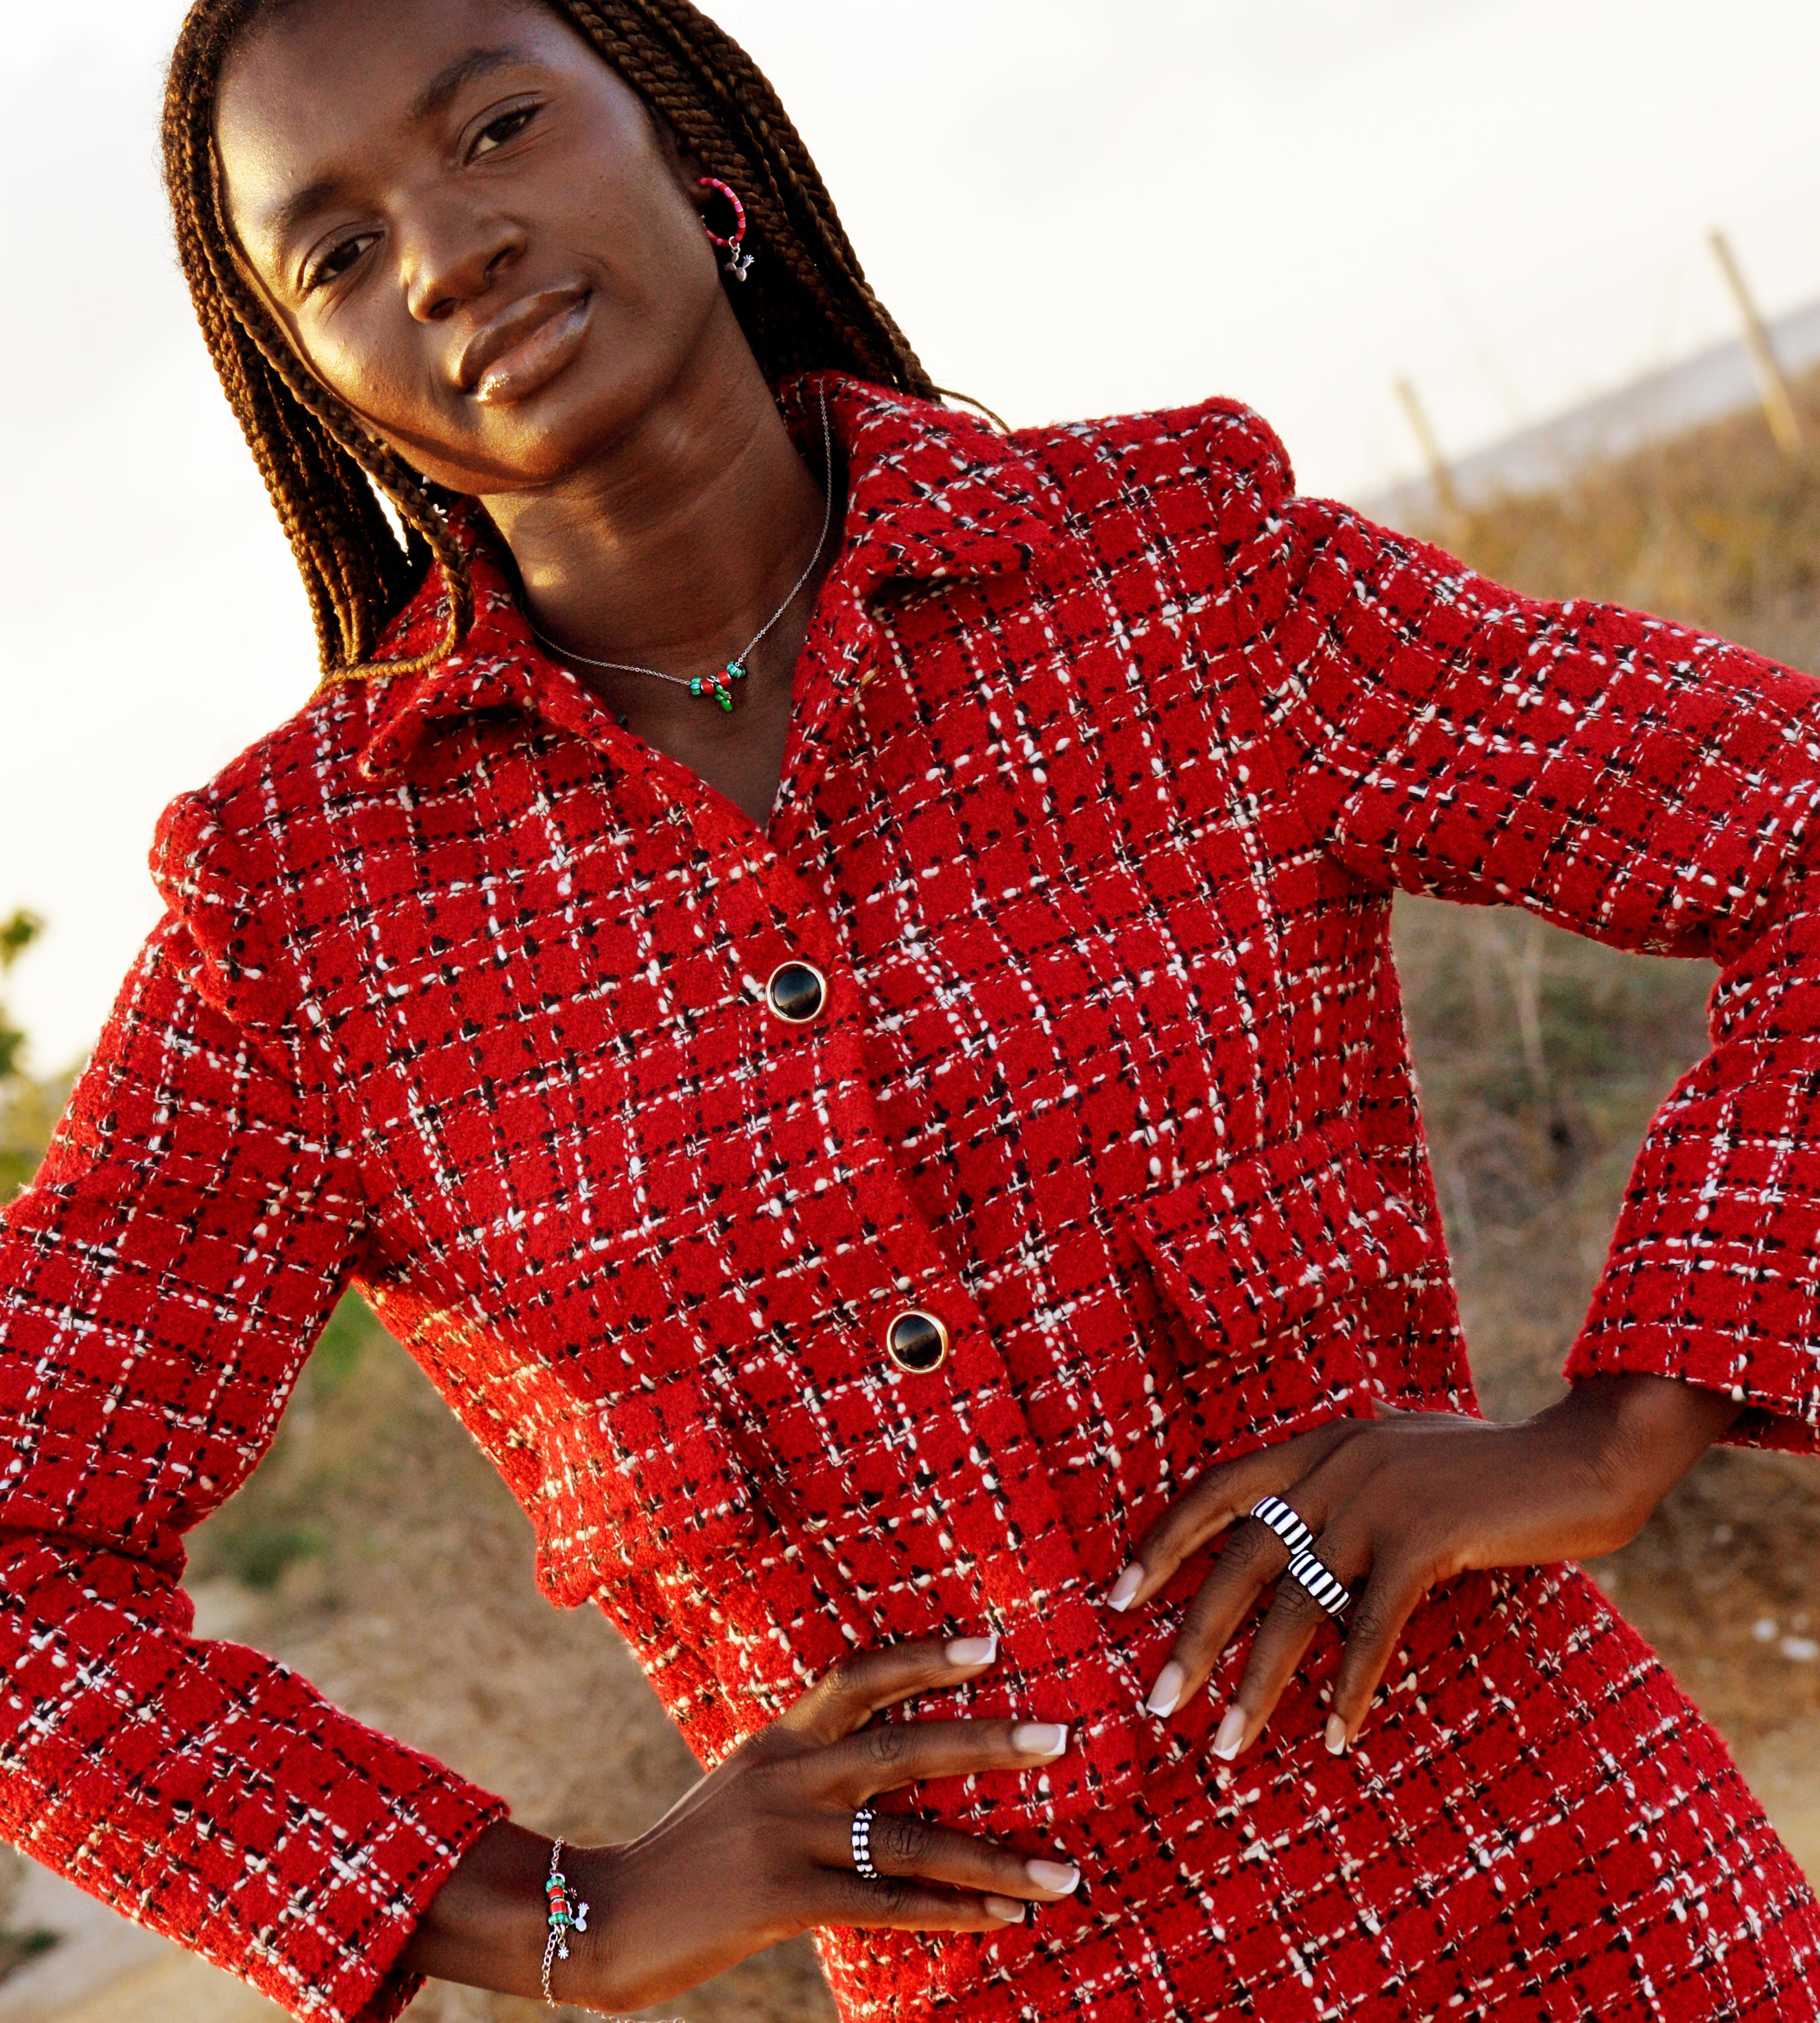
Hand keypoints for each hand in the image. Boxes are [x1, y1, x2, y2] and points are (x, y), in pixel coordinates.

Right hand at [398, 1638, 1080, 2011]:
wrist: (603, 1917)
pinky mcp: (784, 1901)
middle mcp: (787, 1777)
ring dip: (996, 1860)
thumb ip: (810, 1774)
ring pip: (911, 1841)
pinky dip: (954, 1912)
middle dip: (989, 1743)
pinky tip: (1004, 1918)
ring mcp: (786, 1838)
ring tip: (1064, 1871)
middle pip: (904, 1747)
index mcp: (779, 1740)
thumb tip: (891, 1766)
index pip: (858, 1677)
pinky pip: (888, 1906)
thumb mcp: (746, 1790)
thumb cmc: (690, 1858)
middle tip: (1060, 1737)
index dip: (923, 1656)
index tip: (989, 1645)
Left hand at [1107, 1374, 1738, 1760]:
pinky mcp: (1427, 1537)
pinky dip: (1349, 1684)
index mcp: (1324, 1445)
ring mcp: (1379, 1498)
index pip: (1217, 1488)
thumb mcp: (1402, 1463)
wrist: (1585, 1452)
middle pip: (1241, 1559)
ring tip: (1225, 1745)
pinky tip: (1333, 1734)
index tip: (1117, 1599)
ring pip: (1296, 1603)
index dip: (1163, 1542)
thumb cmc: (1495, 1473)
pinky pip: (1371, 1624)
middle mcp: (1338, 1464)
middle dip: (1194, 1636)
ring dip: (1259, 1683)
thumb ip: (1346, 1493)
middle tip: (1157, 1703)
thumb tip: (1299, 1559)